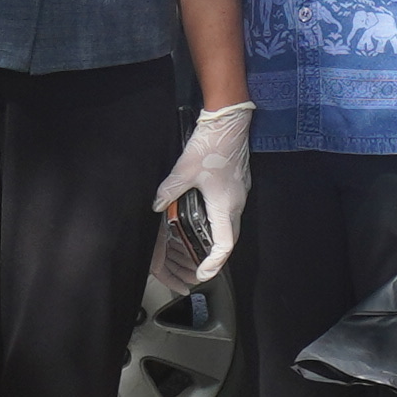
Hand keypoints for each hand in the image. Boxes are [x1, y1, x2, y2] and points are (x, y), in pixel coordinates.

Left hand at [154, 101, 255, 280]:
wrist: (230, 122)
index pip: (224, 245)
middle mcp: (236, 204)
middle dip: (215, 255)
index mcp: (224, 206)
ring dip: (217, 238)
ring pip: (231, 225)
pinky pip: (231, 211)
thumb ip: (169, 191)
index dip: (214, 263)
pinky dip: (219, 222)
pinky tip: (205, 217)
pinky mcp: (238, 185)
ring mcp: (239, 194)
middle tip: (201, 265)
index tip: (203, 274)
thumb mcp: (184, 170)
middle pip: (229, 238)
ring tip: (201, 246)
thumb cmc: (212, 145)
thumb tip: (156, 206)